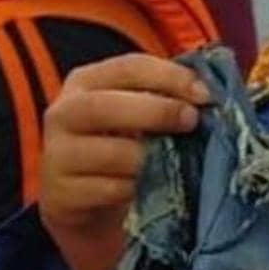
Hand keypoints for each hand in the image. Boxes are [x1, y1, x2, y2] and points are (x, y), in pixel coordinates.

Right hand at [38, 54, 209, 269]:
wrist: (85, 202)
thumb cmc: (122, 146)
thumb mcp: (138, 115)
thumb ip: (167, 98)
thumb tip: (211, 94)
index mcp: (86, 82)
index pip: (128, 67)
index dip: (170, 77)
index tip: (205, 95)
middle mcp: (64, 113)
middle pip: (104, 105)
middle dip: (155, 111)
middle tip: (191, 121)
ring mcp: (57, 155)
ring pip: (108, 152)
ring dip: (150, 157)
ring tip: (175, 162)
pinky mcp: (61, 195)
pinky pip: (108, 190)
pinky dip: (137, 189)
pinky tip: (153, 188)